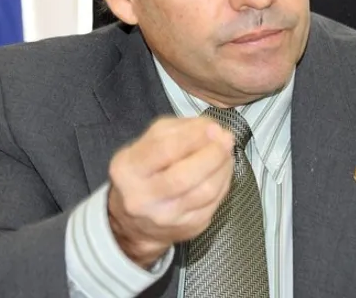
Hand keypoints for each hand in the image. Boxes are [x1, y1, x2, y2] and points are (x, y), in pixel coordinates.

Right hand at [107, 116, 234, 268]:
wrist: (133, 223)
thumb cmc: (142, 173)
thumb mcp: (146, 143)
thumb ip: (177, 129)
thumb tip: (210, 128)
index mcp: (128, 170)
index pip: (164, 150)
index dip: (193, 136)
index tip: (212, 126)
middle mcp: (143, 198)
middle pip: (185, 176)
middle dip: (212, 154)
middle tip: (226, 139)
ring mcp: (166, 217)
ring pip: (205, 192)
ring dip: (223, 167)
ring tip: (227, 152)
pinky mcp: (188, 228)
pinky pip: (214, 203)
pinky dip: (224, 182)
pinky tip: (223, 170)